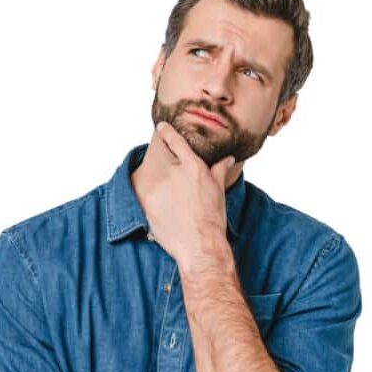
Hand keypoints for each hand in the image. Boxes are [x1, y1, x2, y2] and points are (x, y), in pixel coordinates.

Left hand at [142, 122, 234, 268]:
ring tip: (169, 205)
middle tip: (170, 184)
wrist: (199, 244)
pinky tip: (161, 213)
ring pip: (153, 180)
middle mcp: (174, 172)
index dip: (166, 132)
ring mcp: (159, 186)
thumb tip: (227, 158)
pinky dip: (151, 201)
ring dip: (159, 189)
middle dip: (165, 169)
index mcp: (193, 166)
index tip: (161, 127)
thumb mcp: (218, 191)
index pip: (176, 141)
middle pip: (162, 161)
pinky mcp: (147, 200)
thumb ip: (218, 171)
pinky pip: (145, 195)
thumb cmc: (212, 219)